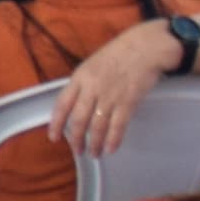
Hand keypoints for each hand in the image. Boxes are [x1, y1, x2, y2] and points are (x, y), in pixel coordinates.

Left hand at [49, 25, 176, 155]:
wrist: (146, 47)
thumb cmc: (120, 53)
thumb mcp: (92, 64)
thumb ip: (83, 83)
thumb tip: (76, 103)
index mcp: (80, 77)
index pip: (62, 104)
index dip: (56, 123)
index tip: (53, 137)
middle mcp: (92, 88)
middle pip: (79, 119)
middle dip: (76, 139)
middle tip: (77, 150)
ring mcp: (110, 96)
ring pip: (97, 126)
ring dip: (94, 143)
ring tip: (94, 153)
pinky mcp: (128, 102)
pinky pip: (117, 126)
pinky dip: (113, 140)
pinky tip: (110, 148)